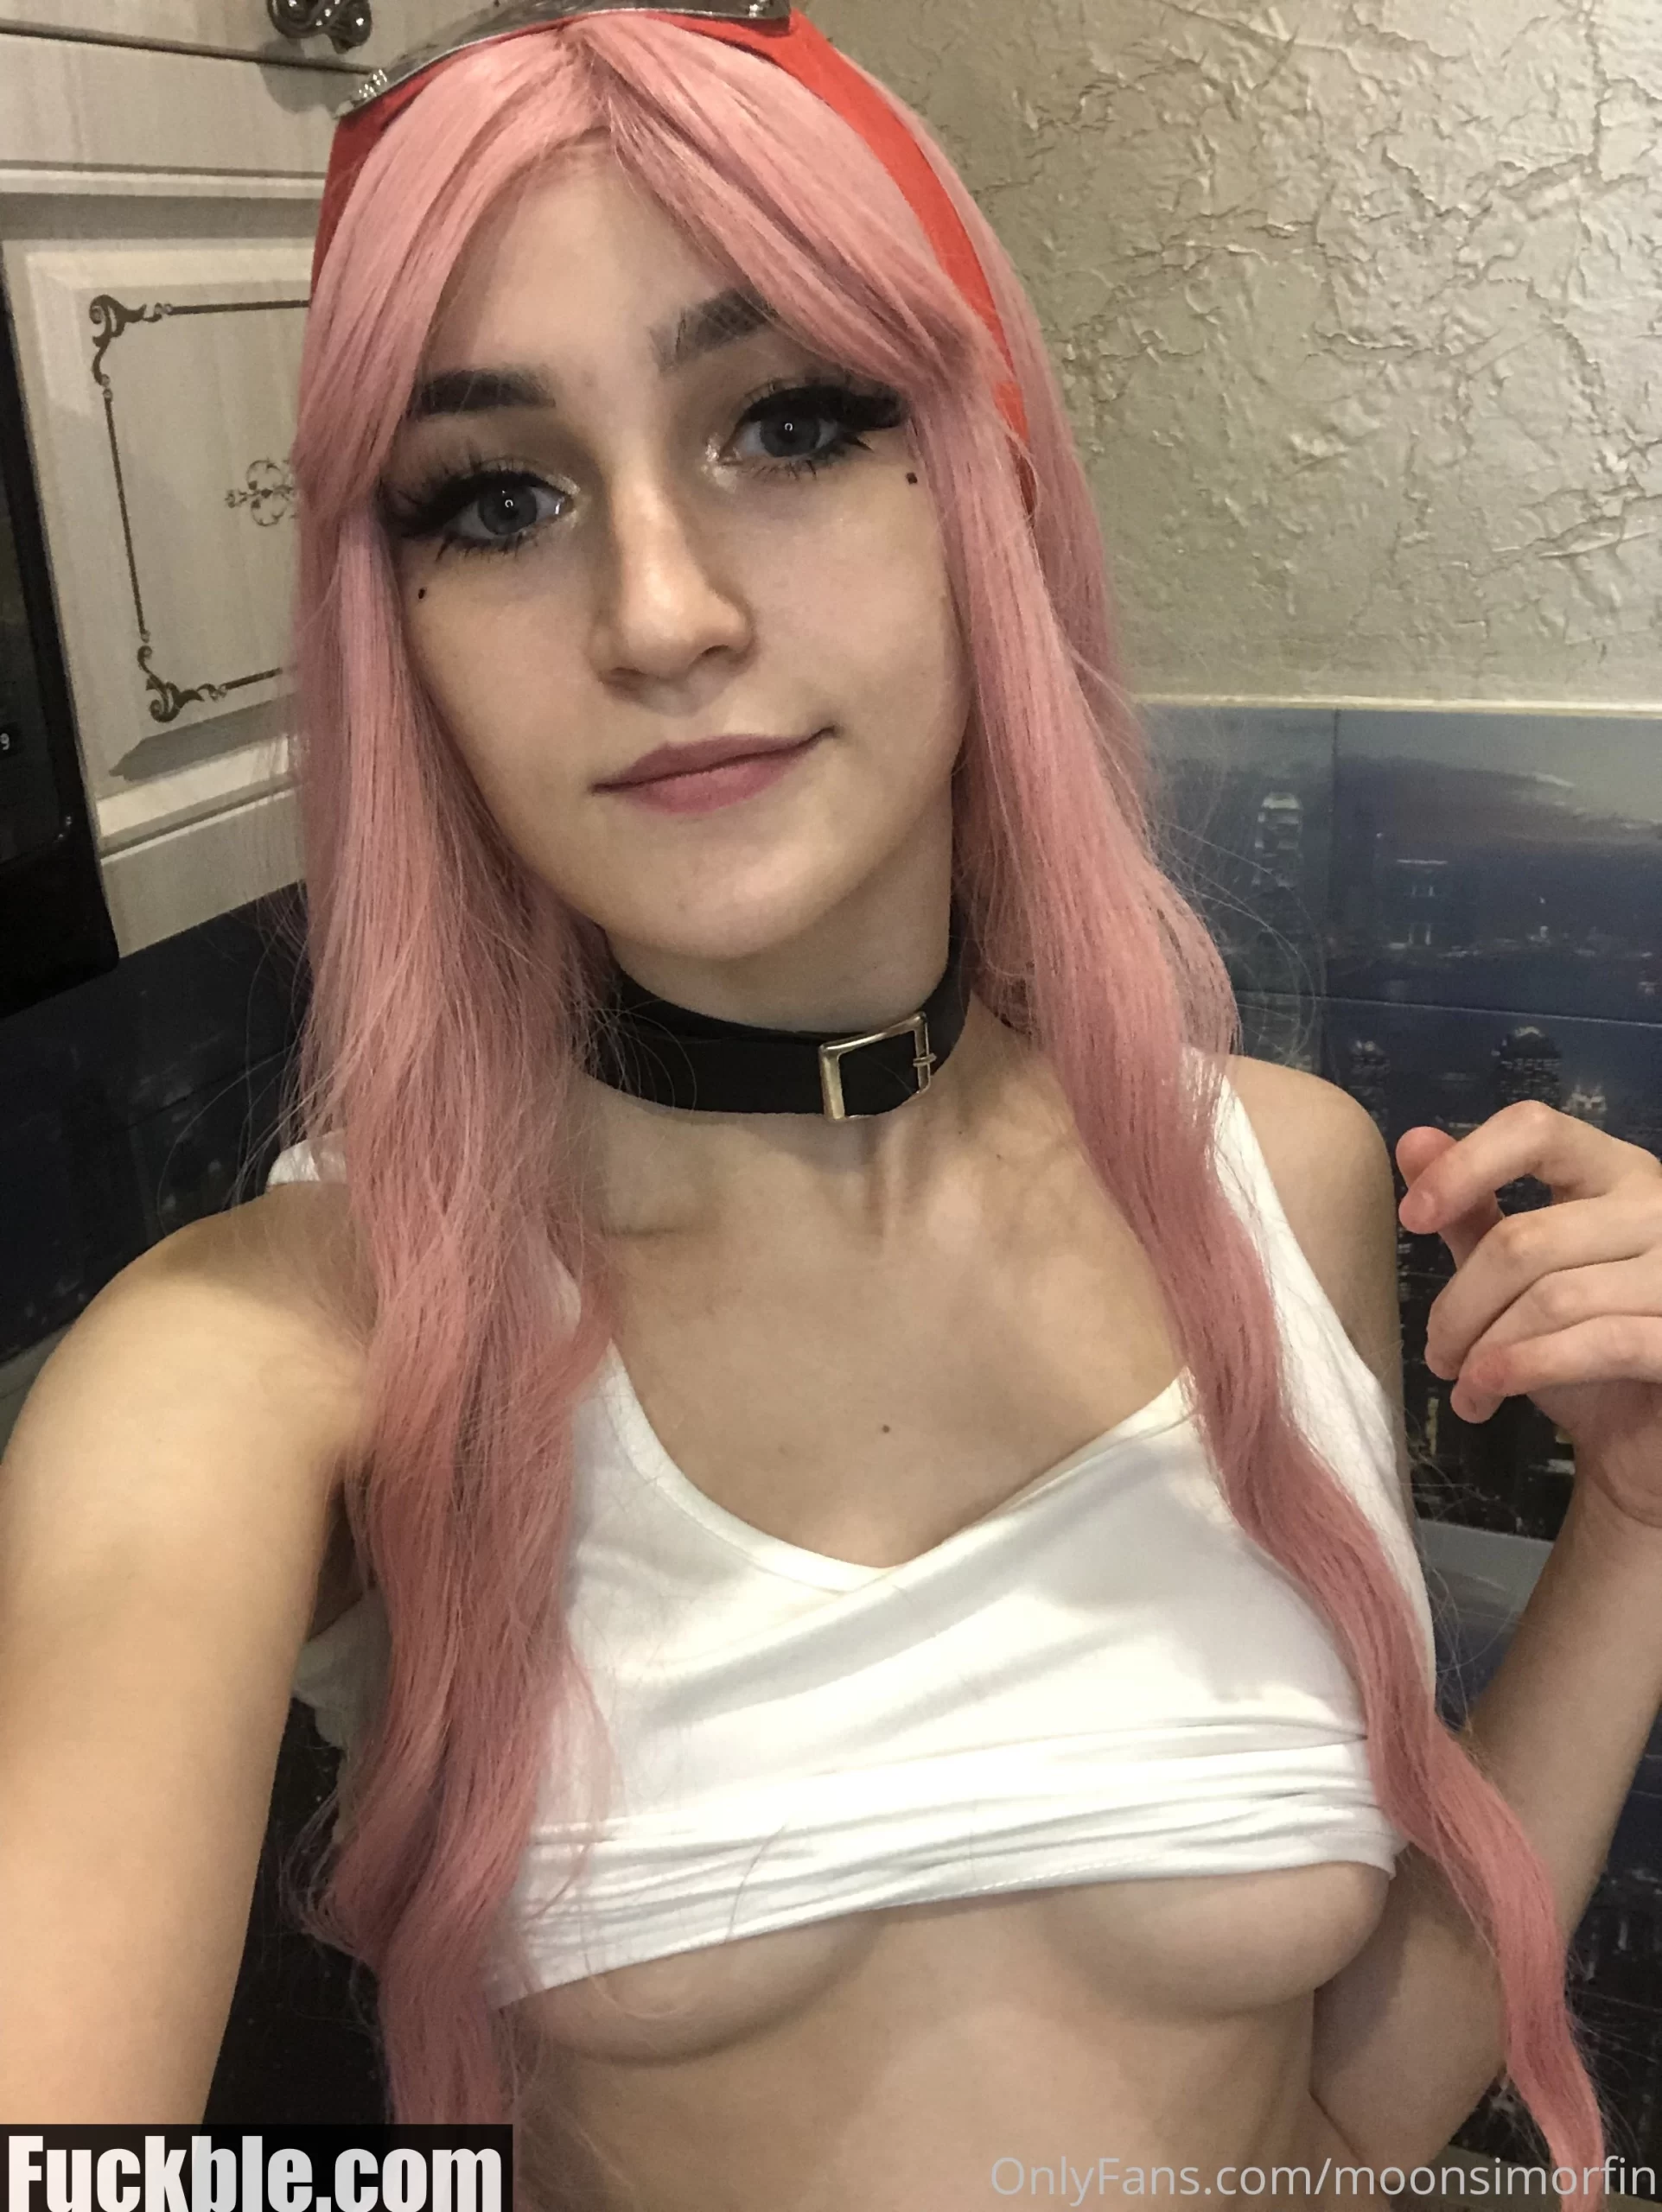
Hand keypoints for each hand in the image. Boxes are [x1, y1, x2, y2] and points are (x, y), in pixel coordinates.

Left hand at [1397, 1101, 1661, 1528]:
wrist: (1644, 1434)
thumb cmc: (1582, 1342)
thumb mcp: (1521, 1273)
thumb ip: (1474, 1209)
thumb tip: (1414, 1141)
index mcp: (1615, 1171)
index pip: (1535, 1130)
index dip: (1464, 1166)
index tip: (1410, 1217)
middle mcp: (1658, 1208)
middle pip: (1524, 1239)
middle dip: (1460, 1307)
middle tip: (1438, 1354)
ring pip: (1552, 1297)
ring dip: (1485, 1349)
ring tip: (1463, 1384)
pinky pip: (1595, 1344)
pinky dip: (1524, 1369)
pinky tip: (1489, 1391)